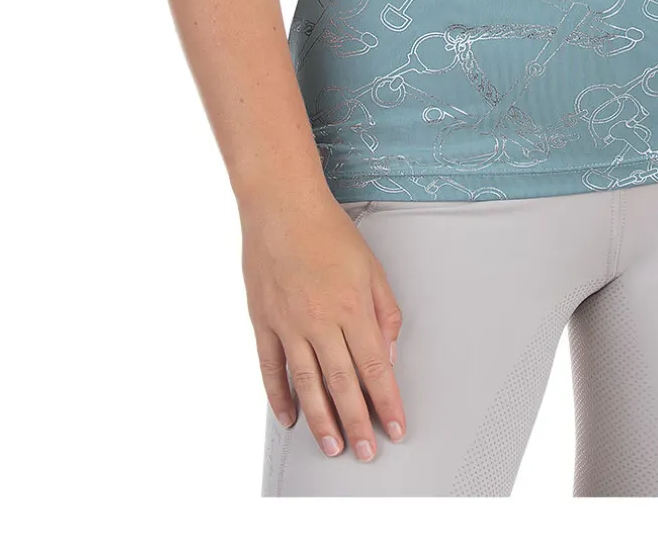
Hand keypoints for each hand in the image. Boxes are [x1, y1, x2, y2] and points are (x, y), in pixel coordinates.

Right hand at [241, 192, 406, 460]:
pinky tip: (289, 418)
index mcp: (351, 307)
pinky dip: (279, 397)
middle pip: (342, 384)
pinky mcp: (263, 322)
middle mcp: (319, 321)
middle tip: (365, 452)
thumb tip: (387, 352)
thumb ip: (383, 311)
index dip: (386, 402)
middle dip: (357, 423)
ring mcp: (288, 324)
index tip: (395, 427)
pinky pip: (271, 368)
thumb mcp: (371, 266)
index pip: (374, 368)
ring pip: (306, 384)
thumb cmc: (327, 229)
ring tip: (333, 446)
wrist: (281, 204)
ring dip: (321, 421)